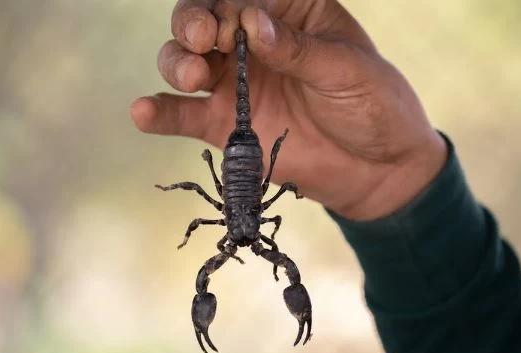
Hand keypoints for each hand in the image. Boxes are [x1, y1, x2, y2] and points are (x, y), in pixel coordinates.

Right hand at [131, 0, 446, 219]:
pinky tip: (143, 111)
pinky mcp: (226, 125)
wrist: (377, 169)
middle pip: (202, 21)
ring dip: (175, 62)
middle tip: (201, 41)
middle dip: (191, 25)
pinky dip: (161, 113)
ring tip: (190, 75)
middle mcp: (253, 43)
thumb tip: (251, 23)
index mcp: (288, 13)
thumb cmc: (373, 106)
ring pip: (185, 61)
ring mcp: (236, 84)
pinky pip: (184, 115)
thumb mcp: (346, 69)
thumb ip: (296, 48)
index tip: (231, 29)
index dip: (225, 8)